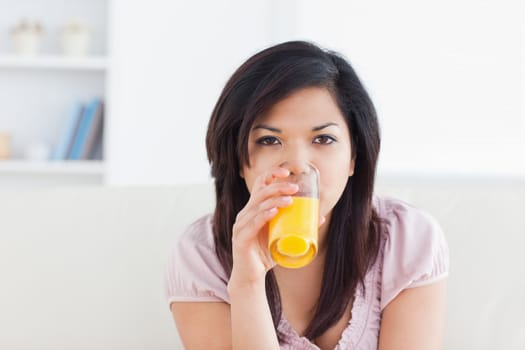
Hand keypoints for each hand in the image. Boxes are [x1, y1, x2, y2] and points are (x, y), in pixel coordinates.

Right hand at [228, 167, 297, 287]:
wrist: (251, 277)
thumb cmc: (266, 255)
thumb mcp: (283, 237)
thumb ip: (298, 225)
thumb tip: (320, 217)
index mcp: (253, 209)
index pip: (260, 185)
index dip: (271, 174)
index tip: (287, 171)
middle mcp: (245, 213)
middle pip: (260, 192)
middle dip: (278, 187)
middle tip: (295, 188)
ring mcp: (241, 225)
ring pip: (257, 206)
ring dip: (274, 200)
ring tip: (290, 200)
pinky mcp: (240, 237)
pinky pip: (252, 223)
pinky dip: (263, 216)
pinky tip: (273, 212)